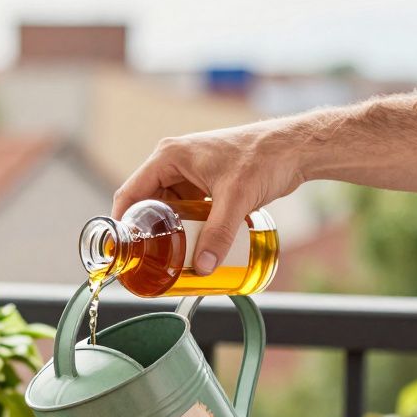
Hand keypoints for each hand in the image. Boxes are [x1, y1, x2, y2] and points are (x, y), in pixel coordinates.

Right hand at [111, 122, 305, 274]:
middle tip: (148, 260)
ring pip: (167, 208)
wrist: (294, 148)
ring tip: (168, 257)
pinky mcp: (204, 181)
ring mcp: (189, 171)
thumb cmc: (264, 157)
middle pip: (147, 203)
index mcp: (169, 156)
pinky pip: (185, 208)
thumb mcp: (236, 199)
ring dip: (168, 231)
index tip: (122, 249)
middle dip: (147, 232)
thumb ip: (218, 235)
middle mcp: (174, 162)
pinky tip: (189, 244)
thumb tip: (204, 268)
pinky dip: (185, 226)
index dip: (122, 222)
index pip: (131, 193)